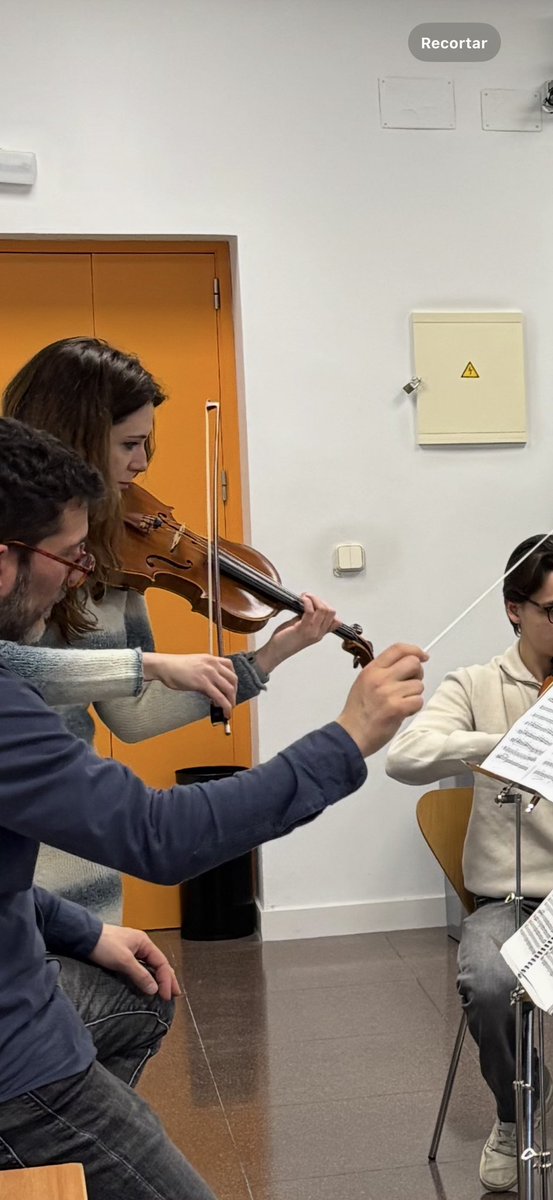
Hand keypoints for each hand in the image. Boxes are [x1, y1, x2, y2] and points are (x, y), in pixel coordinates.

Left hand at [89, 924, 181, 1000]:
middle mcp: (141, 945)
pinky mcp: (122, 955)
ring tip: (165, 990)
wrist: (83, 936)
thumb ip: (140, 975)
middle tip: (174, 994)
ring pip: (150, 965)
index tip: (166, 996)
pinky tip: (147, 983)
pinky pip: (141, 966)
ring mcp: (132, 949)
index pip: (162, 963)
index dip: (166, 980)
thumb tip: (154, 989)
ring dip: (158, 978)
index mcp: (144, 943)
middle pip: (159, 963)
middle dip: (168, 979)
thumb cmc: (104, 944)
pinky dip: (147, 975)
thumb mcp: (124, 961)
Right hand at [143, 652, 237, 716]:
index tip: (232, 688)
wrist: (164, 666)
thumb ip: (206, 675)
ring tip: (229, 709)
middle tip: (231, 701)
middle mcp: (212, 664)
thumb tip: (212, 690)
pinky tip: (224, 712)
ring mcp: (208, 673)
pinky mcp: (203, 683)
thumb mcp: (195, 666)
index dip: (233, 680)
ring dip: (232, 701)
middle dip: (234, 693)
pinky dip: (225, 706)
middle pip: (233, 679)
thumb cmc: (175, 666)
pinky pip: (219, 697)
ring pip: (229, 689)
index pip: (230, 667)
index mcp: (210, 659)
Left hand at [255, 594, 339, 673]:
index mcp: (320, 634)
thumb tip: (309, 605)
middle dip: (320, 600)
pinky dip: (307, 601)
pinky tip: (302, 599)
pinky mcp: (302, 629)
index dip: (327, 607)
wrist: (276, 652)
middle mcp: (318, 633)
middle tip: (309, 597)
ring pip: (323, 609)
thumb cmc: (285, 641)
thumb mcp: (301, 629)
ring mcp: (312, 631)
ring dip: (314, 598)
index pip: (336, 621)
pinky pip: (310, 610)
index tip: (316, 602)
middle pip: (331, 612)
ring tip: (305, 597)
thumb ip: (308, 619)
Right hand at [336, 642, 426, 757]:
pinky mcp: (396, 708)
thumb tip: (408, 664)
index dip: (415, 650)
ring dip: (414, 695)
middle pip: (413, 663)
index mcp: (372, 669)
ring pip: (418, 685)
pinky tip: (402, 712)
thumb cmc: (359, 711)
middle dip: (417, 674)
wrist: (351, 734)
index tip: (423, 656)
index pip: (398, 649)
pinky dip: (414, 708)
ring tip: (401, 703)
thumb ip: (383, 671)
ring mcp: (388, 693)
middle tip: (410, 685)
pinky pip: (418, 701)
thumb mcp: (365, 682)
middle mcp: (380, 678)